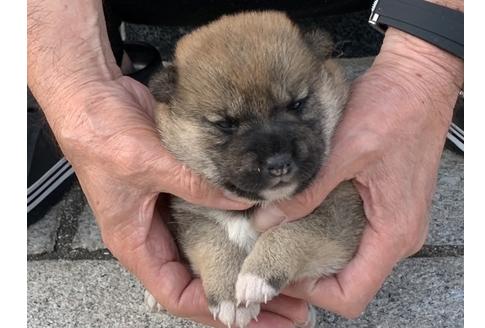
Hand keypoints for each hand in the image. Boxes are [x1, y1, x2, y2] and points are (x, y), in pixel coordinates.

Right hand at [46, 75, 309, 326]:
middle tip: (288, 306)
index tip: (250, 314)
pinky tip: (269, 227)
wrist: (93, 95)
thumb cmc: (100, 134)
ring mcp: (172, 211)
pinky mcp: (184, 188)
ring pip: (212, 249)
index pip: (176, 293)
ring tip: (288, 275)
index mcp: (136, 242)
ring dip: (246, 262)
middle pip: (201, 278)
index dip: (212, 308)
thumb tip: (244, 202)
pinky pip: (215, 214)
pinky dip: (241, 223)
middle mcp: (155, 233)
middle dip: (241, 294)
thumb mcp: (148, 165)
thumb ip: (196, 186)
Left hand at [252, 28, 462, 317]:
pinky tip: (299, 220)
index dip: (311, 293)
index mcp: (392, 233)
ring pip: (351, 260)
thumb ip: (307, 191)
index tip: (278, 274)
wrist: (416, 80)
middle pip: (349, 281)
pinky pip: (355, 237)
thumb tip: (265, 220)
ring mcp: (393, 221)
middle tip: (268, 257)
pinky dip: (326, 236)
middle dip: (308, 277)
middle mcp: (396, 236)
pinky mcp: (384, 205)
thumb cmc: (392, 111)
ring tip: (277, 240)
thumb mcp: (343, 152)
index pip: (351, 294)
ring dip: (315, 256)